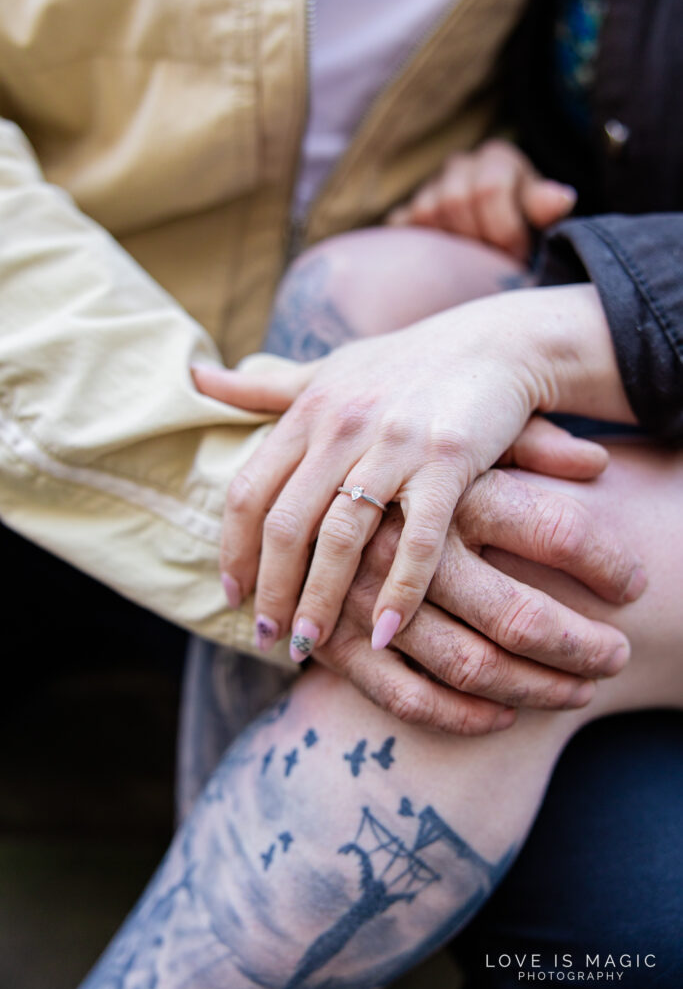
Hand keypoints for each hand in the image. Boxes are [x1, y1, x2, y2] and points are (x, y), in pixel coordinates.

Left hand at [193, 281, 632, 664]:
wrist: (495, 342)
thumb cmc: (405, 363)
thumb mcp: (328, 368)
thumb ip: (263, 387)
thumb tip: (194, 377)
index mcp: (309, 410)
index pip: (250, 492)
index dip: (233, 550)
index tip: (232, 594)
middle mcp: (343, 427)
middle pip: (286, 525)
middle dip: (270, 590)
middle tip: (266, 638)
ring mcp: (396, 445)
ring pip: (341, 539)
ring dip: (320, 602)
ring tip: (308, 646)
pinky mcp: (449, 462)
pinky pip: (418, 540)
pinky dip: (399, 592)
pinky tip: (384, 634)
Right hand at [313, 469, 644, 734]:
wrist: (294, 467)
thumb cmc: (394, 450)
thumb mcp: (459, 427)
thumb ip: (532, 442)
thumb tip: (600, 462)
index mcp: (448, 477)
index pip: (557, 528)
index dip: (608, 564)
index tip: (637, 587)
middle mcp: (412, 536)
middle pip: (521, 614)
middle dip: (580, 648)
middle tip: (616, 660)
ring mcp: (368, 592)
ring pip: (469, 663)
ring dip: (532, 689)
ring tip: (578, 693)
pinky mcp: (332, 635)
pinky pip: (404, 694)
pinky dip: (456, 715)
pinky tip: (496, 717)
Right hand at [387, 140, 576, 261]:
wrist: (500, 240)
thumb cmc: (525, 228)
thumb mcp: (542, 217)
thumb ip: (545, 207)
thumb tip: (560, 199)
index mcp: (497, 159)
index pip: (489, 188)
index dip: (504, 229)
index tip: (517, 256)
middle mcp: (460, 166)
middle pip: (454, 199)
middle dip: (477, 240)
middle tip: (493, 263)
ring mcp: (429, 188)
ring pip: (425, 212)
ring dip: (450, 245)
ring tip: (472, 263)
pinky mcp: (406, 214)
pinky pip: (401, 226)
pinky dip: (418, 246)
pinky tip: (442, 261)